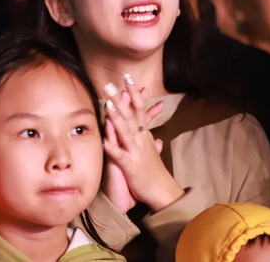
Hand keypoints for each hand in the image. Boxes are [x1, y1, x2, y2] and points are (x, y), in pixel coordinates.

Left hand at [102, 75, 184, 212]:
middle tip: (109, 84)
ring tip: (107, 103)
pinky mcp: (131, 167)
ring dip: (116, 116)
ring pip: (125, 131)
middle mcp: (141, 140)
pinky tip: (105, 140)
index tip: (127, 77)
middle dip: (120, 98)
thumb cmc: (155, 173)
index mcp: (144, 135)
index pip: (139, 109)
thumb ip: (151, 143)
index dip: (133, 93)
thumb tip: (156, 138)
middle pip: (131, 115)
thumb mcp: (153, 154)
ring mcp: (136, 152)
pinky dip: (113, 147)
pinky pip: (120, 156)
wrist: (164, 192)